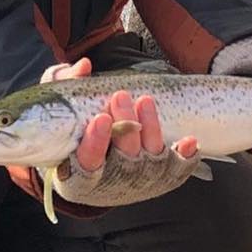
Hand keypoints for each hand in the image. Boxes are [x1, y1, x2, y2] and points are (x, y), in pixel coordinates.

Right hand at [37, 62, 202, 206]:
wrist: (91, 155)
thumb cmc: (72, 129)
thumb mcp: (62, 107)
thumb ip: (65, 85)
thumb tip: (84, 66)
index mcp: (76, 177)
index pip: (87, 164)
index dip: (95, 144)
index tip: (101, 119)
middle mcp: (109, 185)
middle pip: (123, 161)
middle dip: (124, 128)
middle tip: (119, 97)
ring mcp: (138, 183)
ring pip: (150, 161)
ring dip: (151, 130)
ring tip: (144, 101)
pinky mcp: (161, 178)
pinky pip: (177, 171)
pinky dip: (185, 157)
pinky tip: (190, 141)